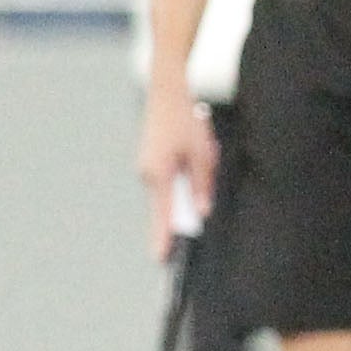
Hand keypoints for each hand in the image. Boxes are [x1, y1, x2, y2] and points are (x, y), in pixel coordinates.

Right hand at [135, 82, 215, 259]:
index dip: (164, 237)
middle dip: (184, 212)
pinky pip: (168, 182)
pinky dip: (181, 183)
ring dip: (186, 192)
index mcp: (160, 174)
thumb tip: (202, 211)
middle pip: (167, 207)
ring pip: (169, 194)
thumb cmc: (185, 120)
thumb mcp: (203, 153)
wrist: (166, 92)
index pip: (164, 215)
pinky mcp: (151, 163)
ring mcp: (147, 169)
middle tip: (197, 204)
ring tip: (200, 158)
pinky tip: (194, 158)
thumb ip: (203, 184)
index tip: (161, 257)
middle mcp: (148, 174)